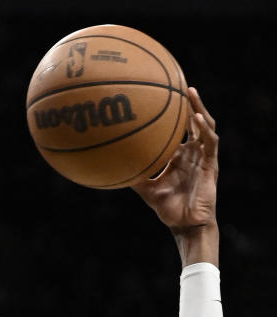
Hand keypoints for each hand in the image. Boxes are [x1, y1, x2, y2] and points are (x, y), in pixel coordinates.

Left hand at [131, 86, 217, 233]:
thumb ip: (134, 176)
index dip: (174, 111)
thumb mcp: (146, 190)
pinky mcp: (212, 164)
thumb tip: (112, 167)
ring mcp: (204, 156)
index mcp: (180, 155)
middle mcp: (193, 152)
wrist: (185, 226)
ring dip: (199, 108)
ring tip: (190, 92)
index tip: (163, 94)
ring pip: (205, 125)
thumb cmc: (169, 209)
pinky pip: (210, 142)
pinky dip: (204, 130)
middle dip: (188, 102)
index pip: (179, 128)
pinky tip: (196, 119)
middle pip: (193, 120)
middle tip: (177, 82)